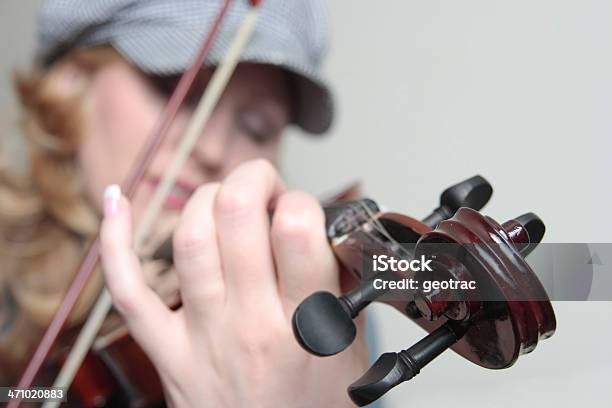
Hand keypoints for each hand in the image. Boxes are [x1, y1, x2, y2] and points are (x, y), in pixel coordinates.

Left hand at [100, 159, 368, 407]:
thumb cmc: (314, 407)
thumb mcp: (352, 347)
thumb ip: (345, 285)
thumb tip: (334, 232)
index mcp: (307, 321)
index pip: (297, 229)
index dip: (298, 200)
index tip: (298, 209)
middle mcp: (251, 324)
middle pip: (236, 216)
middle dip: (251, 178)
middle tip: (262, 186)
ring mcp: (203, 335)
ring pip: (189, 239)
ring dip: (206, 199)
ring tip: (223, 201)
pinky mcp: (166, 349)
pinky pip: (128, 289)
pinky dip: (115, 241)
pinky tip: (117, 202)